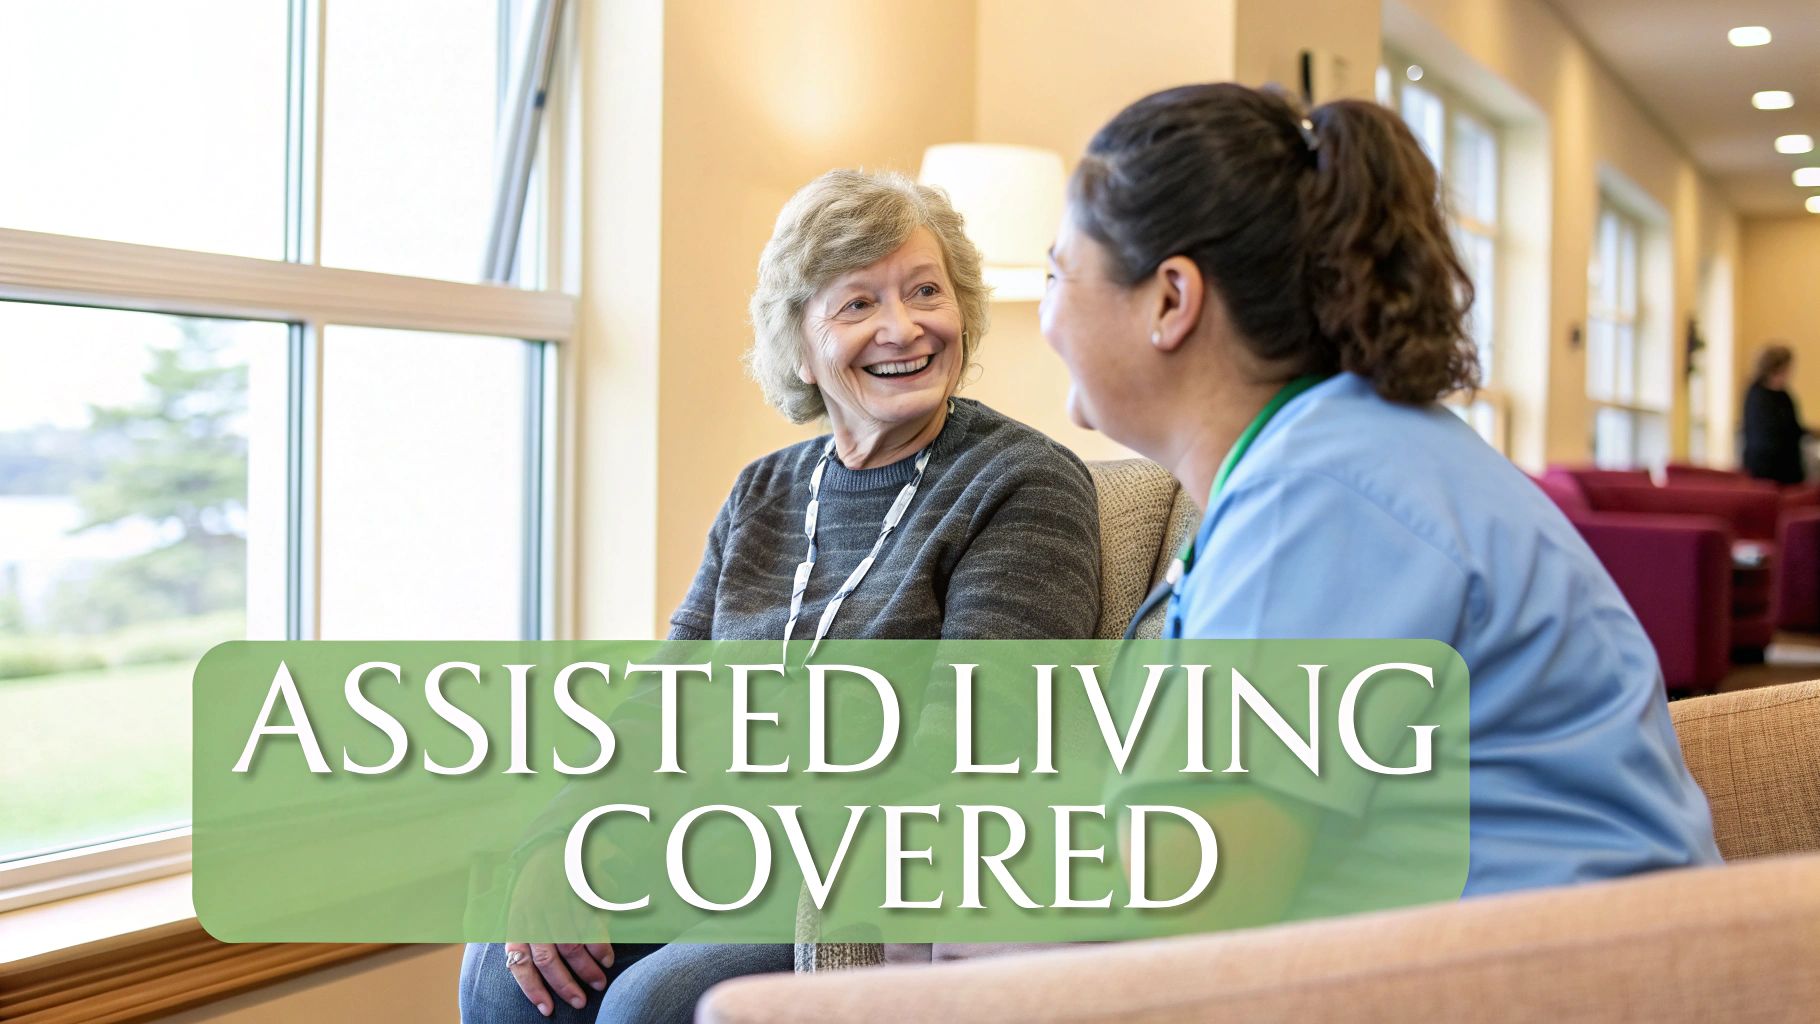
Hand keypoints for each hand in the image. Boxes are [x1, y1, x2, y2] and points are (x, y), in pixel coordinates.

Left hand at [502, 843, 615, 1015]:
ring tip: (599, 983)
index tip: (547, 1010)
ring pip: (572, 946)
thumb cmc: (536, 884)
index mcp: (517, 921)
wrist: (552, 842)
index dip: (532, 989)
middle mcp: (534, 914)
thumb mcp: (522, 909)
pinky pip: (590, 926)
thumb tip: (535, 977)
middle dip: (565, 985)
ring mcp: (557, 903)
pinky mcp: (577, 892)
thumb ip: (527, 939)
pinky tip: (607, 959)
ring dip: (588, 969)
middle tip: (580, 1001)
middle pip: (548, 960)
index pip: (519, 963)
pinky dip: (600, 946)